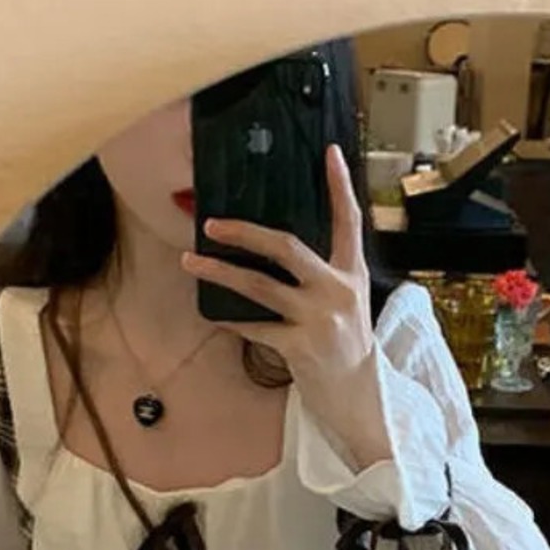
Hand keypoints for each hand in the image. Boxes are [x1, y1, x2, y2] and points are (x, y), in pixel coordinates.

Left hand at [182, 144, 390, 470]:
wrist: (358, 397)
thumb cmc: (345, 346)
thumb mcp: (347, 302)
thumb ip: (323, 274)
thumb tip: (276, 247)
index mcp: (352, 274)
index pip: (349, 221)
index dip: (340, 186)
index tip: (329, 153)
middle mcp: (338, 291)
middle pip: (288, 247)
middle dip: (245, 233)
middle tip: (212, 224)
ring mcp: (319, 319)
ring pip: (260, 286)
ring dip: (220, 272)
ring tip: (191, 261)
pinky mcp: (301, 348)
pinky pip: (254, 327)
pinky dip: (230, 319)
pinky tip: (212, 311)